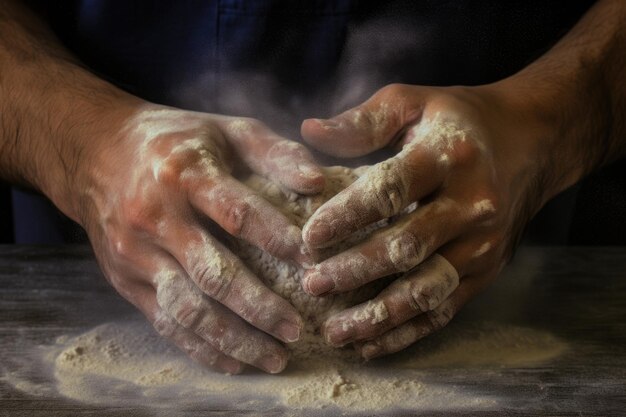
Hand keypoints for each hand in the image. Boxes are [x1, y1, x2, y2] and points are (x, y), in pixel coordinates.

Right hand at [75, 105, 324, 372]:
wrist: (96, 154)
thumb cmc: (178, 142)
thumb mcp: (227, 130)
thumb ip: (275, 153)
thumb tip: (318, 183)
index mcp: (184, 173)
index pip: (237, 213)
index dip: (277, 238)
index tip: (314, 261)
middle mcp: (155, 217)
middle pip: (212, 273)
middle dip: (259, 307)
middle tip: (297, 329)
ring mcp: (136, 253)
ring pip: (188, 309)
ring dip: (234, 339)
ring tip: (275, 357)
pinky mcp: (126, 280)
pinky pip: (165, 322)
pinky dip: (202, 347)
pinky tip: (235, 362)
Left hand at [300, 83, 550, 358]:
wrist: (531, 144)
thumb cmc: (458, 120)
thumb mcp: (413, 102)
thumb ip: (362, 121)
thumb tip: (308, 132)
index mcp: (448, 156)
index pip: (391, 190)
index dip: (347, 216)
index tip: (308, 237)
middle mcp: (472, 205)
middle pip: (407, 247)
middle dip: (355, 270)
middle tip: (311, 284)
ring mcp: (483, 245)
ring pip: (426, 290)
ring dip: (378, 315)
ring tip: (333, 331)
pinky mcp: (486, 272)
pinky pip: (444, 310)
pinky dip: (406, 332)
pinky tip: (369, 345)